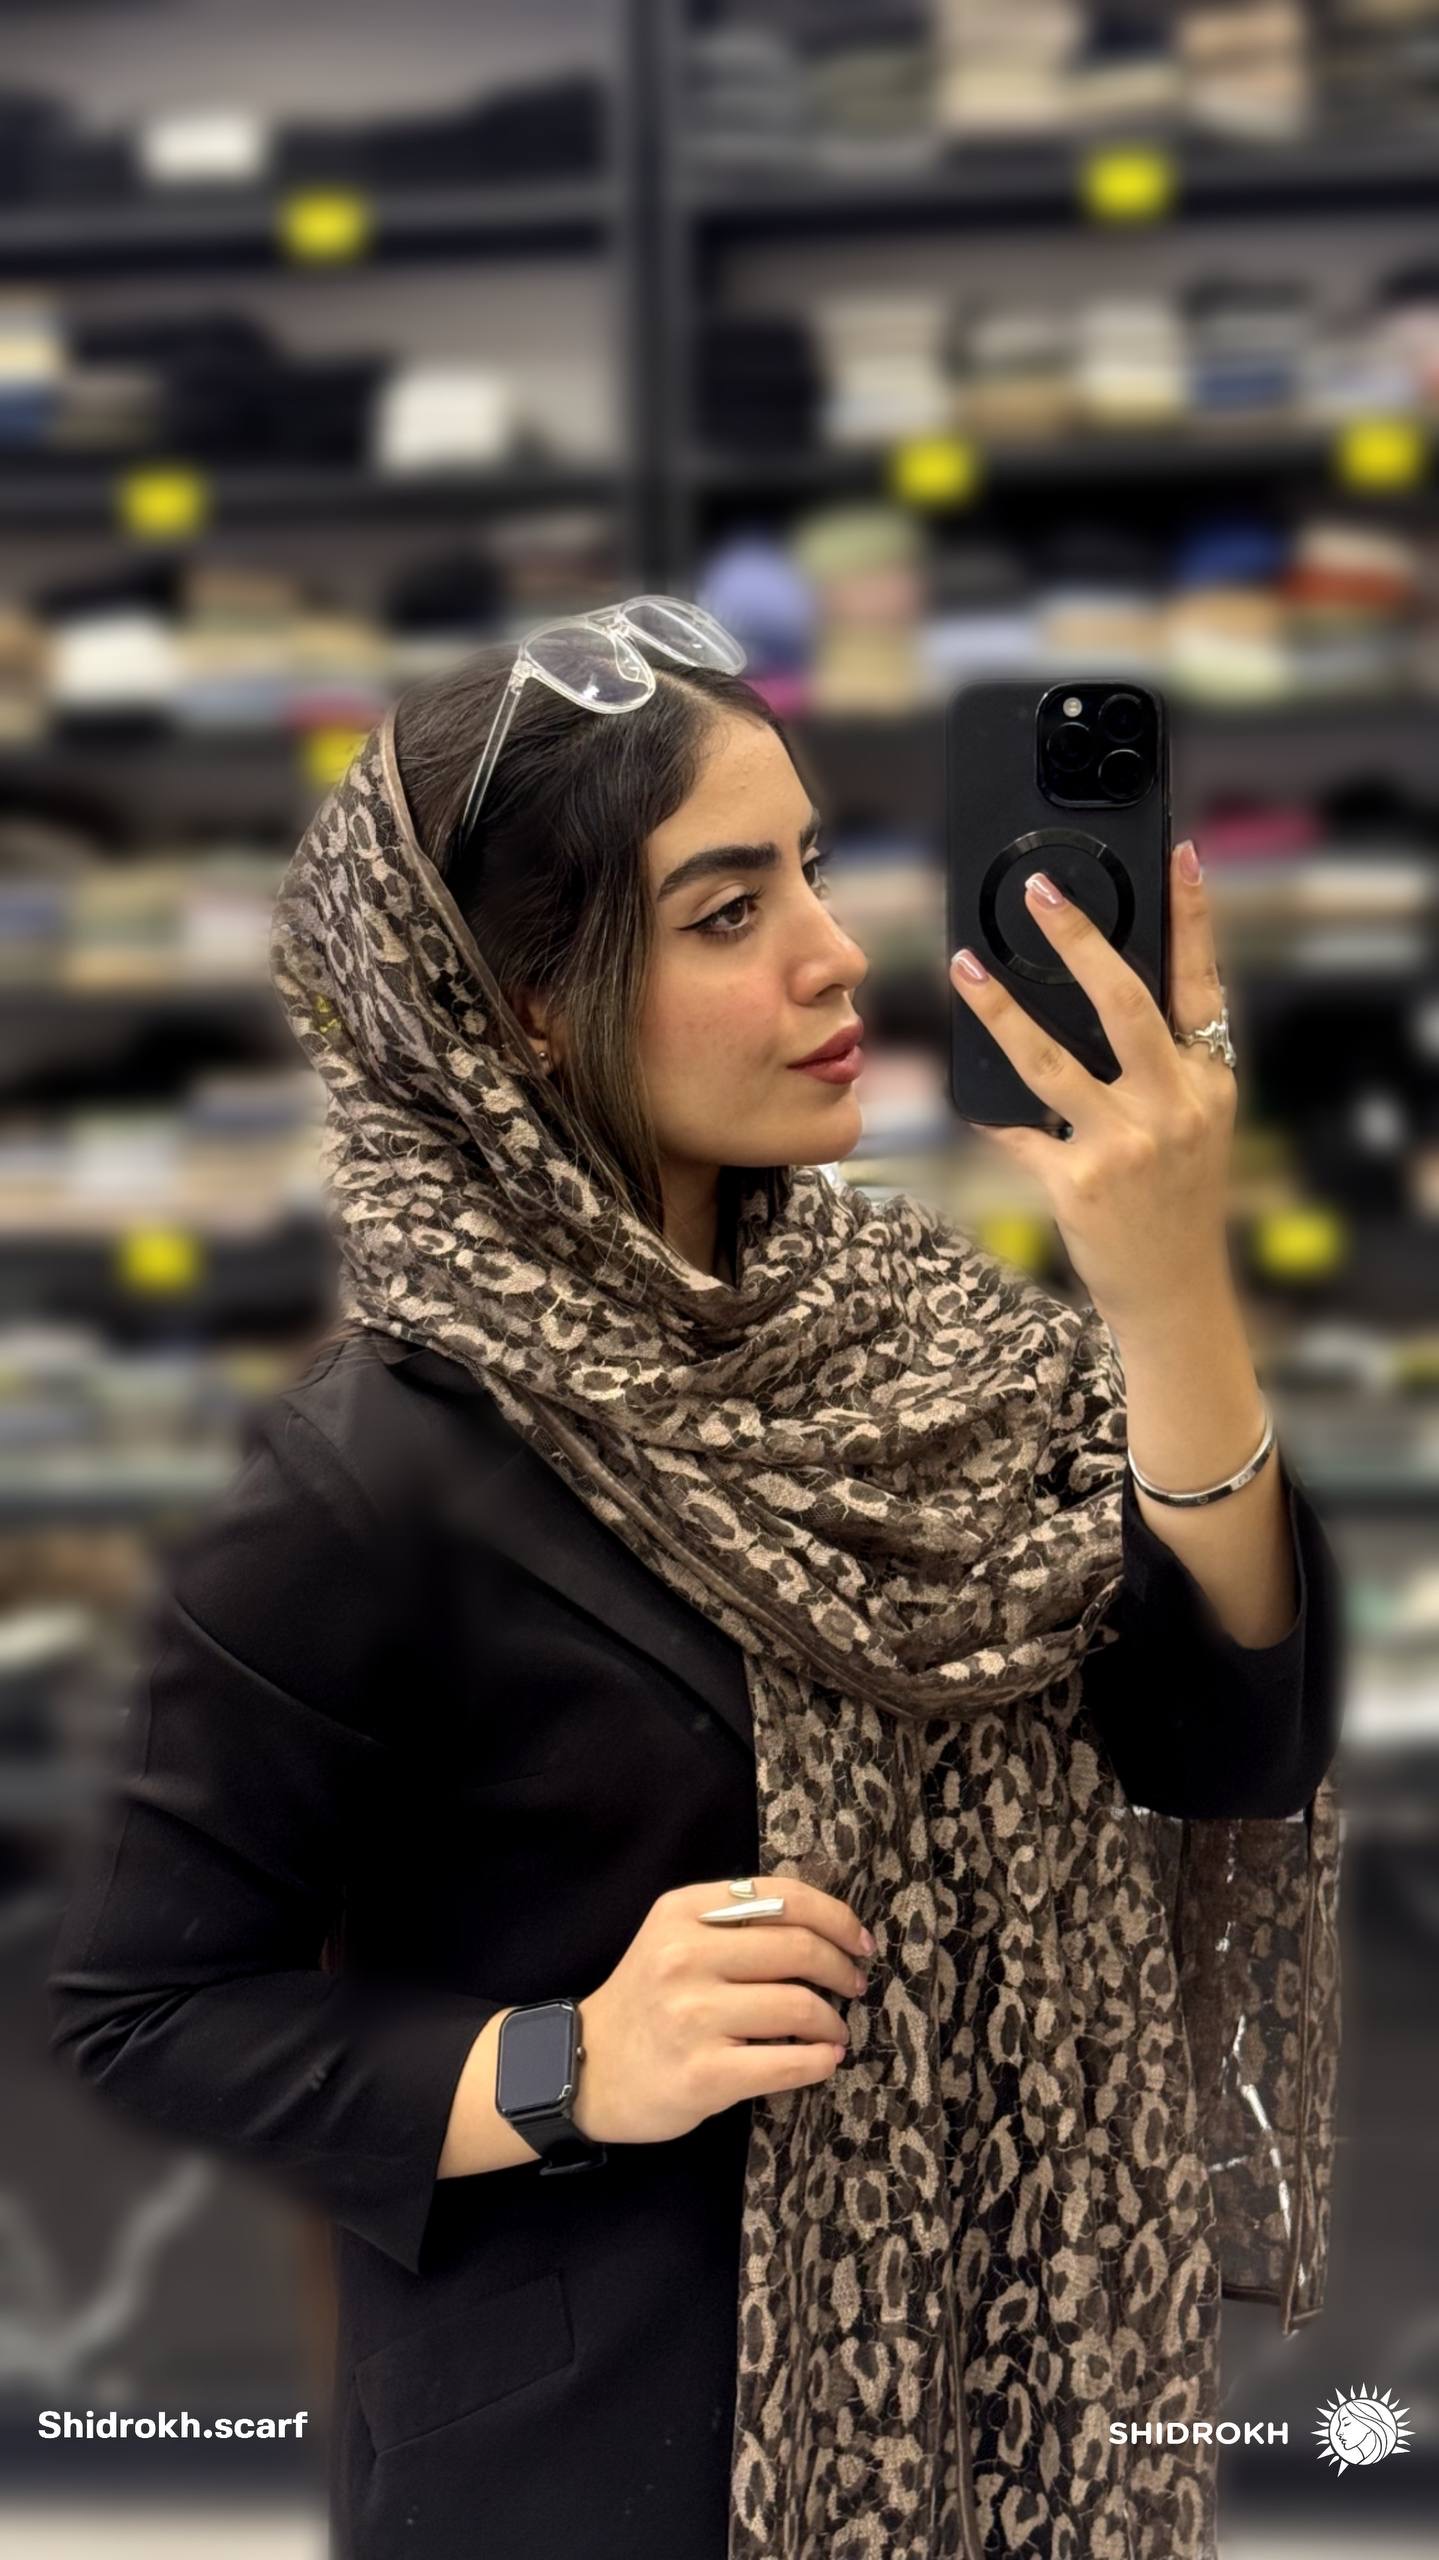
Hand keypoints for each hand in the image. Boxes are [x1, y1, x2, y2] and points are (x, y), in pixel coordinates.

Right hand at [571, 1872, 872, 2145]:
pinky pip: (788, 2063)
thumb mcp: (673, 1937)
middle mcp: (685, 1956)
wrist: (585, 2068)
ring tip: (835, 2031)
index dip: (834, 1916)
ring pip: (799, 2006)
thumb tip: (824, 1926)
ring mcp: (692, 2016)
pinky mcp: (703, 2074)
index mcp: (682, 1912)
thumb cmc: (647, 2000)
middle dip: (841, 1967)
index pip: (782, 1896)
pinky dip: (820, 2061)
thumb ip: (734, 1922)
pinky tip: (823, 2060)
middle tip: (854, 1985)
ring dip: (833, 2021)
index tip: (858, 1940)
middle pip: (798, 1948)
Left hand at [947, 838, 1238, 1339]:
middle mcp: (1175, 1104)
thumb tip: (1097, 998)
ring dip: (1001, 1011)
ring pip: (1051, 1060)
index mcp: (1208, 1080)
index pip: (1202, 984)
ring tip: (967, 969)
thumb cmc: (1173, 1198)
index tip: (1178, 857)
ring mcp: (1128, 1144)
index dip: (1192, 919)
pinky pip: (1020, 1132)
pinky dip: (994, 1113)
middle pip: (1124, 1004)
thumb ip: (1160, 1066)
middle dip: (1080, 941)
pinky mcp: (1082, 1183)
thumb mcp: (1192, 1124)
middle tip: (1038, 892)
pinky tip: (968, 1095)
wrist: (1175, 1291)